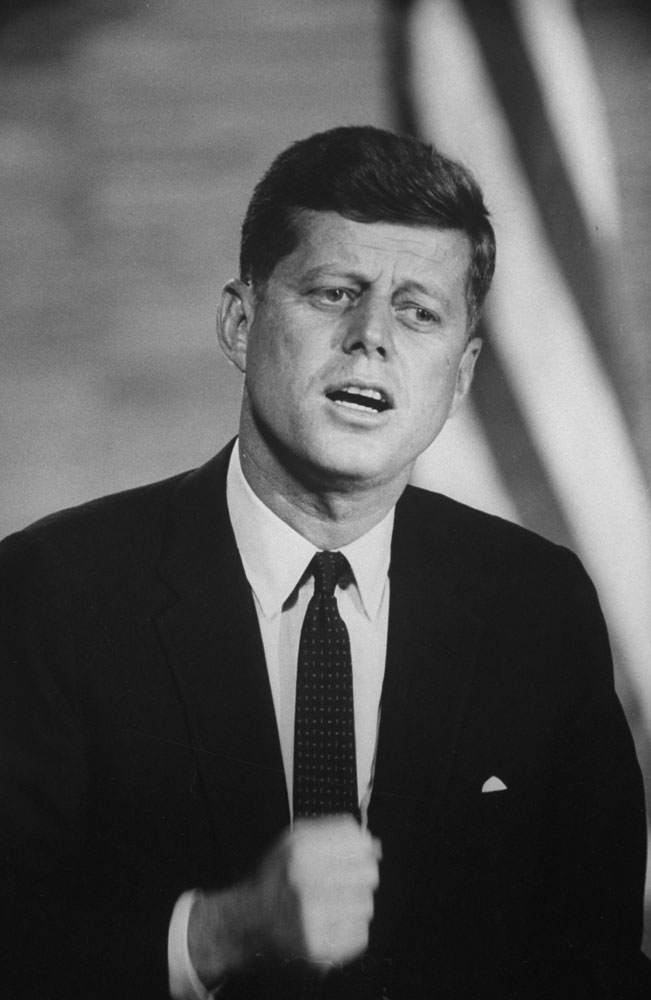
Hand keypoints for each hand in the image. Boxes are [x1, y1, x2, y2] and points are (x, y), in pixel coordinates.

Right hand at [189, 815, 380, 987]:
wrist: (244, 924)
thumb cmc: (273, 880)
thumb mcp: (292, 842)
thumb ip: (332, 833)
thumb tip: (374, 845)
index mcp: (300, 850)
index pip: (359, 842)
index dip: (361, 849)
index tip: (355, 855)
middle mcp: (305, 881)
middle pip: (369, 873)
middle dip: (359, 877)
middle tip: (342, 883)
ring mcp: (312, 918)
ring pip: (366, 905)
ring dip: (354, 905)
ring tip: (332, 906)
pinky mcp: (318, 949)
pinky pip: (360, 934)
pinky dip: (349, 930)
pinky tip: (329, 925)